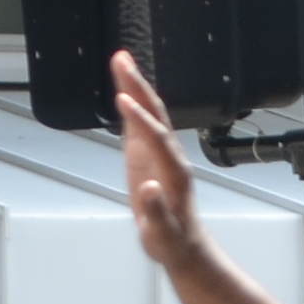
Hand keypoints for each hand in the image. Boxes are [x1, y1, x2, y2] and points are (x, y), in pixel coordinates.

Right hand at [113, 55, 202, 271]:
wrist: (183, 244)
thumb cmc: (172, 241)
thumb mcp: (162, 234)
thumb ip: (156, 212)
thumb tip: (149, 188)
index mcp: (173, 173)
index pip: (156, 138)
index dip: (140, 119)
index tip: (122, 99)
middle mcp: (169, 157)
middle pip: (155, 115)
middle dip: (138, 87)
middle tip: (121, 59)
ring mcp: (160, 154)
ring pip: (149, 114)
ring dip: (135, 87)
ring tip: (120, 61)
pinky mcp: (150, 157)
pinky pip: (142, 124)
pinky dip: (132, 104)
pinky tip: (123, 89)